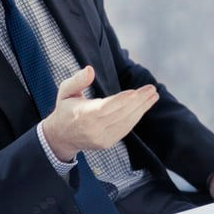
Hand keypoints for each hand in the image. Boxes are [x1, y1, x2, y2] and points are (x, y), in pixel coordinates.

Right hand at [41, 66, 158, 161]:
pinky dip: (135, 118)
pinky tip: (143, 107)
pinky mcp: (107, 143)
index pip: (105, 108)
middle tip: (151, 89)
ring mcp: (101, 138)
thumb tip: (89, 69)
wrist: (61, 136)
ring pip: (125, 123)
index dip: (121, 101)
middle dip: (138, 101)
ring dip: (141, 109)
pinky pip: (124, 129)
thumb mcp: (65, 91)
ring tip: (153, 96)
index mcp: (82, 115)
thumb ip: (77, 80)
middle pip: (120, 114)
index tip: (135, 92)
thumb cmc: (65, 109)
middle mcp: (92, 129)